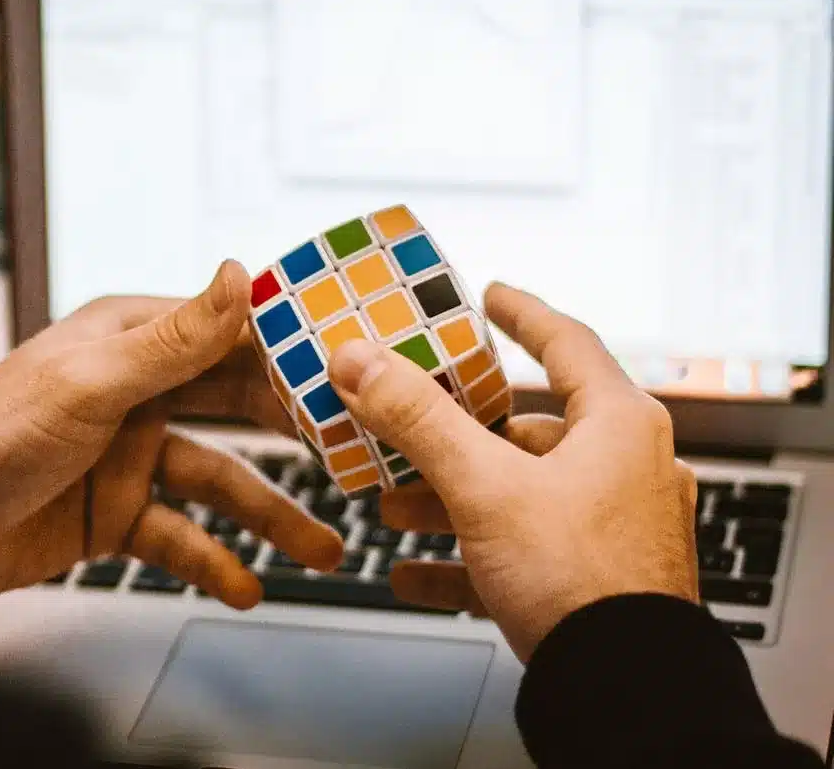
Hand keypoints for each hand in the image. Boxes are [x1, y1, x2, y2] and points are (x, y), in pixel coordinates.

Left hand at [0, 261, 342, 606]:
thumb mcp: (93, 383)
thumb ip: (174, 340)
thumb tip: (240, 274)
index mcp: (133, 341)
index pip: (230, 337)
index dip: (291, 352)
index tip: (353, 368)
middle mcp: (139, 393)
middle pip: (237, 410)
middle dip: (296, 437)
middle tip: (356, 458)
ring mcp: (130, 456)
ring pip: (219, 482)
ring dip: (269, 517)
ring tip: (321, 548)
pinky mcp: (117, 514)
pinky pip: (179, 537)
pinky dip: (212, 561)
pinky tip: (245, 586)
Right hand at [327, 283, 698, 661]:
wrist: (624, 690)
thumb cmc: (582, 581)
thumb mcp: (484, 485)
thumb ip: (417, 419)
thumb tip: (360, 359)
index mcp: (619, 426)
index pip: (567, 343)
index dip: (522, 314)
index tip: (491, 296)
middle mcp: (625, 469)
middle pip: (526, 429)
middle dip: (454, 435)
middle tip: (407, 427)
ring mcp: (613, 528)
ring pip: (517, 494)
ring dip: (451, 499)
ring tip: (395, 510)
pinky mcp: (595, 580)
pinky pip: (521, 554)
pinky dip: (470, 558)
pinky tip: (418, 575)